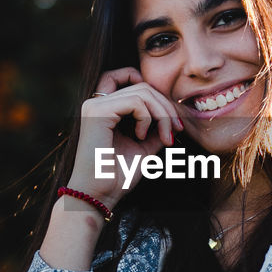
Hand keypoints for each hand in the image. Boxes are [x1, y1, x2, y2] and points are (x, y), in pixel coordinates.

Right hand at [67, 67, 183, 207]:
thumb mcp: (143, 148)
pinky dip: (148, 118)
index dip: (151, 88)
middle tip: (177, 129)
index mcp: (103, 109)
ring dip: (162, 114)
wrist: (99, 194)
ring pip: (142, 92)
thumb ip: (155, 129)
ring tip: (164, 137)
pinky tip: (141, 137)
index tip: (169, 116)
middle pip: (142, 86)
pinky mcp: (98, 113)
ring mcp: (95, 106)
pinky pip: (135, 102)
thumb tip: (174, 118)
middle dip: (166, 107)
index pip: (128, 77)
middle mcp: (96, 103)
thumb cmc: (117, 176)